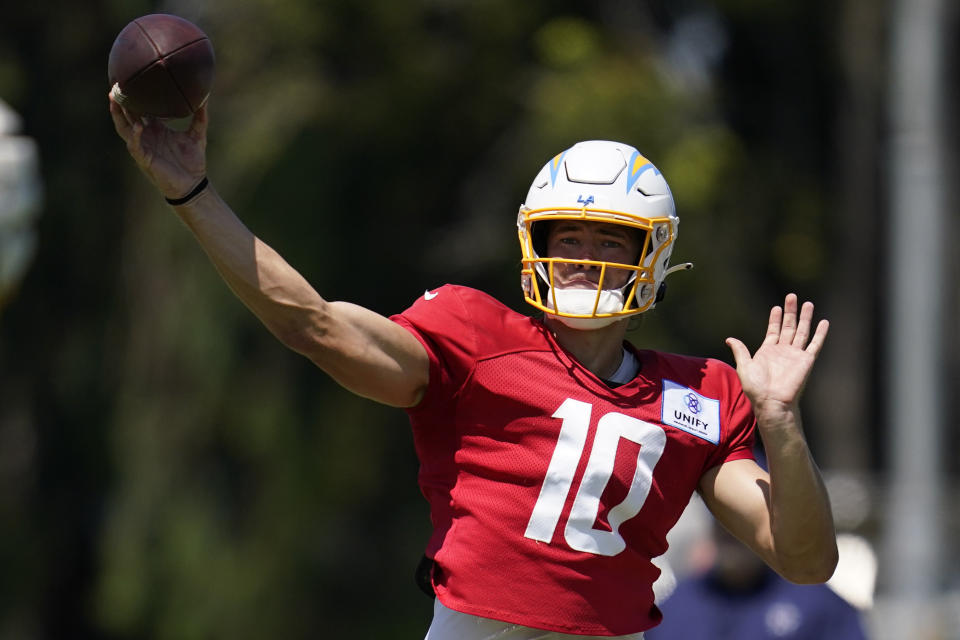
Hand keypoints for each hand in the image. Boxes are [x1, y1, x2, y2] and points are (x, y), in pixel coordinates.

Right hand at [108, 94, 207, 200]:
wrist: (193, 184)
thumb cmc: (193, 161)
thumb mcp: (197, 135)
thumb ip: (200, 117)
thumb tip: (206, 98)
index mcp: (156, 128)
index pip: (140, 108)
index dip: (134, 96)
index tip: (131, 78)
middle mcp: (146, 135)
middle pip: (127, 115)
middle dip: (119, 101)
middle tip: (115, 85)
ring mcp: (143, 146)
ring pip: (124, 128)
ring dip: (118, 115)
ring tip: (115, 100)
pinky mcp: (144, 158)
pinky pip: (135, 145)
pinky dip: (136, 135)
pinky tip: (139, 126)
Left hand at [725, 294, 828, 419]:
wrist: (771, 401)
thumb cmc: (756, 388)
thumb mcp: (744, 366)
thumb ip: (740, 351)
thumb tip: (729, 339)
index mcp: (768, 351)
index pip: (773, 330)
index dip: (775, 318)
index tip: (777, 307)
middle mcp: (783, 351)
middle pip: (789, 327)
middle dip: (790, 312)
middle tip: (791, 296)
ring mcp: (795, 355)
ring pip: (802, 331)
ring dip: (805, 318)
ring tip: (808, 303)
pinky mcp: (806, 360)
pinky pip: (815, 344)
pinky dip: (820, 334)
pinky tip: (824, 322)